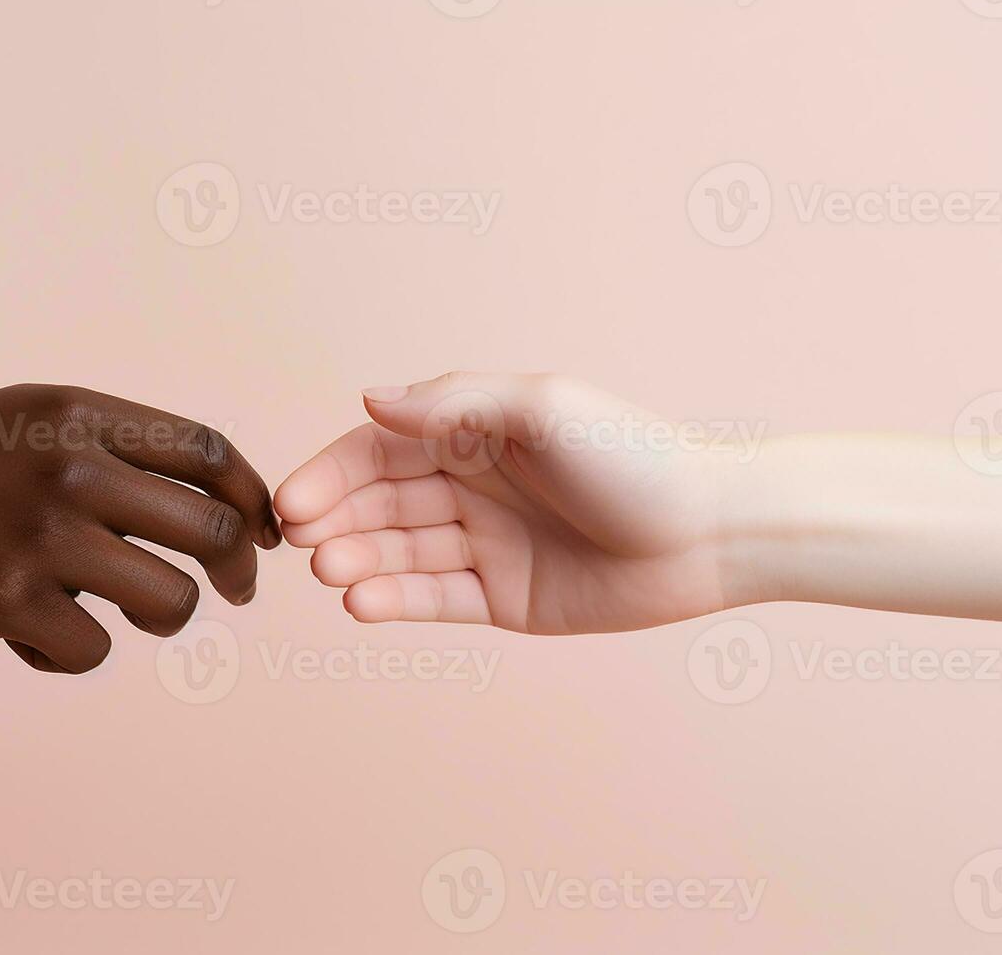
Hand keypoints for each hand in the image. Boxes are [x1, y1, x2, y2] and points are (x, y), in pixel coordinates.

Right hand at [0, 385, 280, 672]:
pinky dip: (71, 654)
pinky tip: (32, 635)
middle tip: (233, 588)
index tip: (266, 532)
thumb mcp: (31, 417)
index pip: (210, 451)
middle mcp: (71, 467)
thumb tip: (216, 494)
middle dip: (239, 568)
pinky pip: (94, 649)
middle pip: (213, 528)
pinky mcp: (10, 601)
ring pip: (171, 601)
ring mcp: (42, 535)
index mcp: (80, 414)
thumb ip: (114, 443)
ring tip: (119, 610)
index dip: (254, 497)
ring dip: (162, 617)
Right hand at [274, 373, 732, 633]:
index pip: (380, 450)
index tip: (292, 502)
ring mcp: (485, 544)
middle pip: (381, 504)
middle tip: (306, 544)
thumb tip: (370, 399)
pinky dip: (396, 602)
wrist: (713, 533)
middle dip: (338, 523)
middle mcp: (471, 486)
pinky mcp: (503, 599)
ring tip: (333, 574)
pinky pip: (435, 600)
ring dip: (360, 563)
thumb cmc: (633, 457)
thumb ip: (453, 402)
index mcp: (474, 433)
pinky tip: (362, 604)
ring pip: (401, 554)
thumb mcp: (542, 408)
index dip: (331, 473)